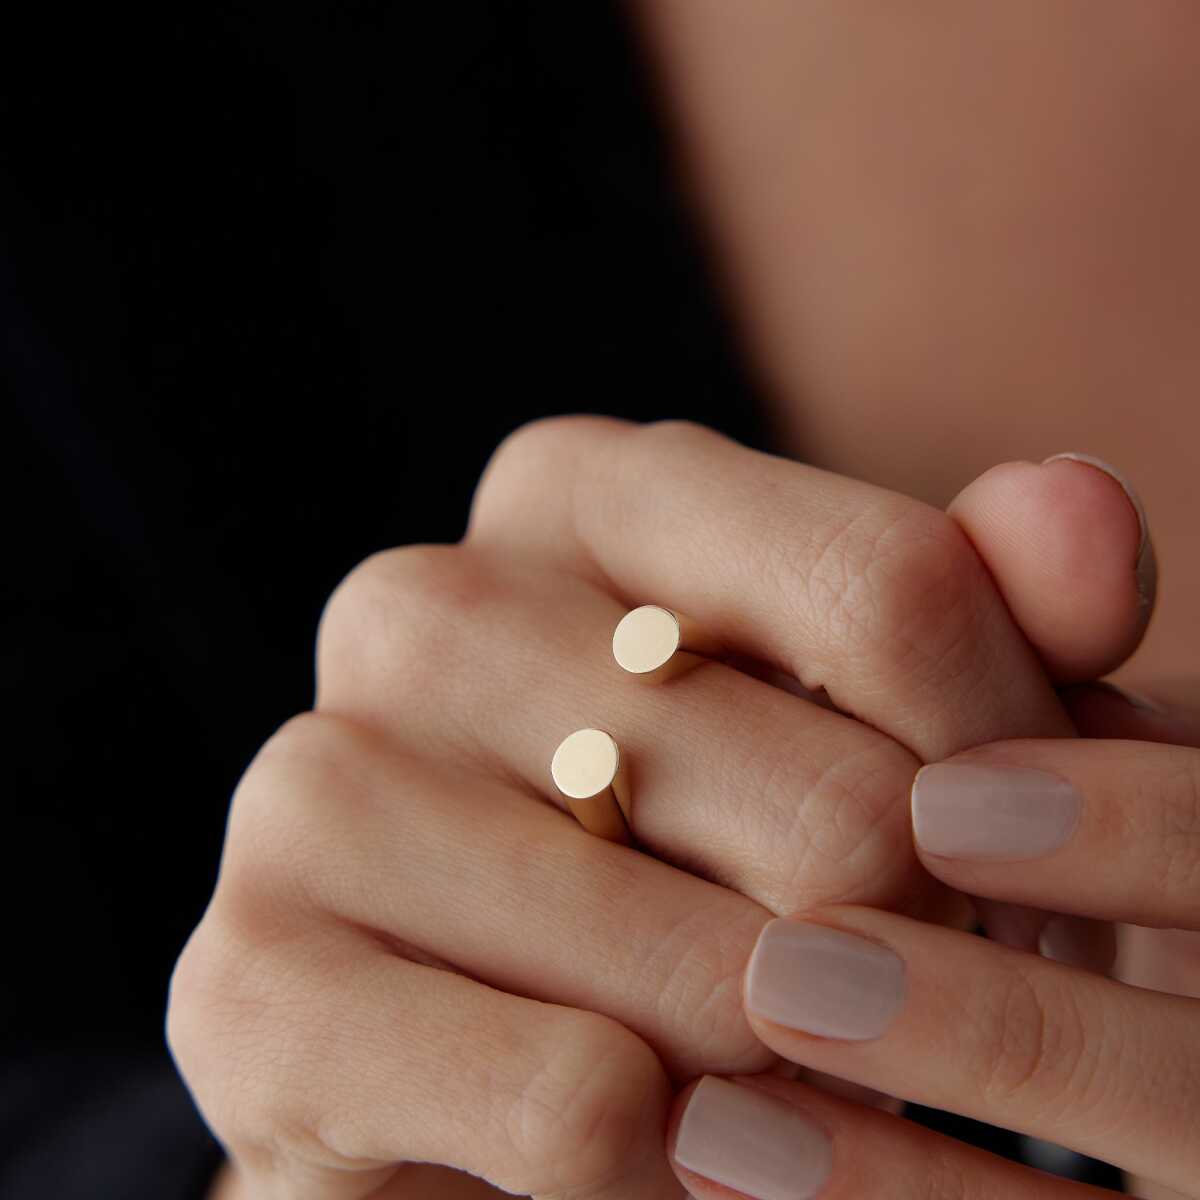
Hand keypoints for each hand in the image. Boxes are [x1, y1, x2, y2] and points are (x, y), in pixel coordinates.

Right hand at [167, 419, 1144, 1198]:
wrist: (500, 1026)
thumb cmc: (703, 840)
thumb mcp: (861, 703)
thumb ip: (982, 609)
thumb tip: (1090, 509)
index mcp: (568, 492)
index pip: (894, 590)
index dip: (1017, 755)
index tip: (1019, 852)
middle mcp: (419, 604)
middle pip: (829, 803)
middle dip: (919, 941)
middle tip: (903, 979)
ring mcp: (313, 784)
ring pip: (713, 974)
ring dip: (815, 1067)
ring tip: (807, 1064)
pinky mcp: (247, 982)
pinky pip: (569, 1104)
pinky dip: (673, 1166)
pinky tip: (674, 1138)